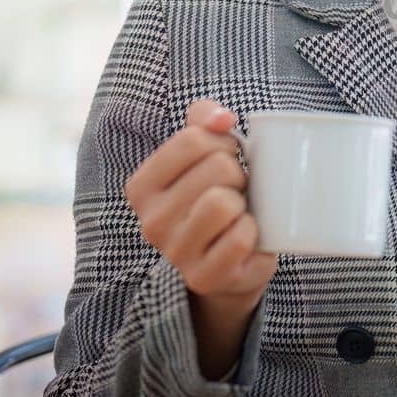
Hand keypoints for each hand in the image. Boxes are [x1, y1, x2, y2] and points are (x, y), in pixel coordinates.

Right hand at [124, 98, 276, 376]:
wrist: (230, 261)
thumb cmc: (217, 195)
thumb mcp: (205, 152)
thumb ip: (204, 118)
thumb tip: (222, 118)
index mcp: (142, 186)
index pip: (192, 139)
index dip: (224, 142)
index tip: (227, 158)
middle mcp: (151, 222)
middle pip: (216, 167)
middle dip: (238, 174)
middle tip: (236, 191)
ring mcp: (176, 253)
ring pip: (224, 203)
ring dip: (245, 204)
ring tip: (238, 213)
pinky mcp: (205, 277)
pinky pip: (240, 239)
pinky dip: (254, 233)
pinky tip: (246, 237)